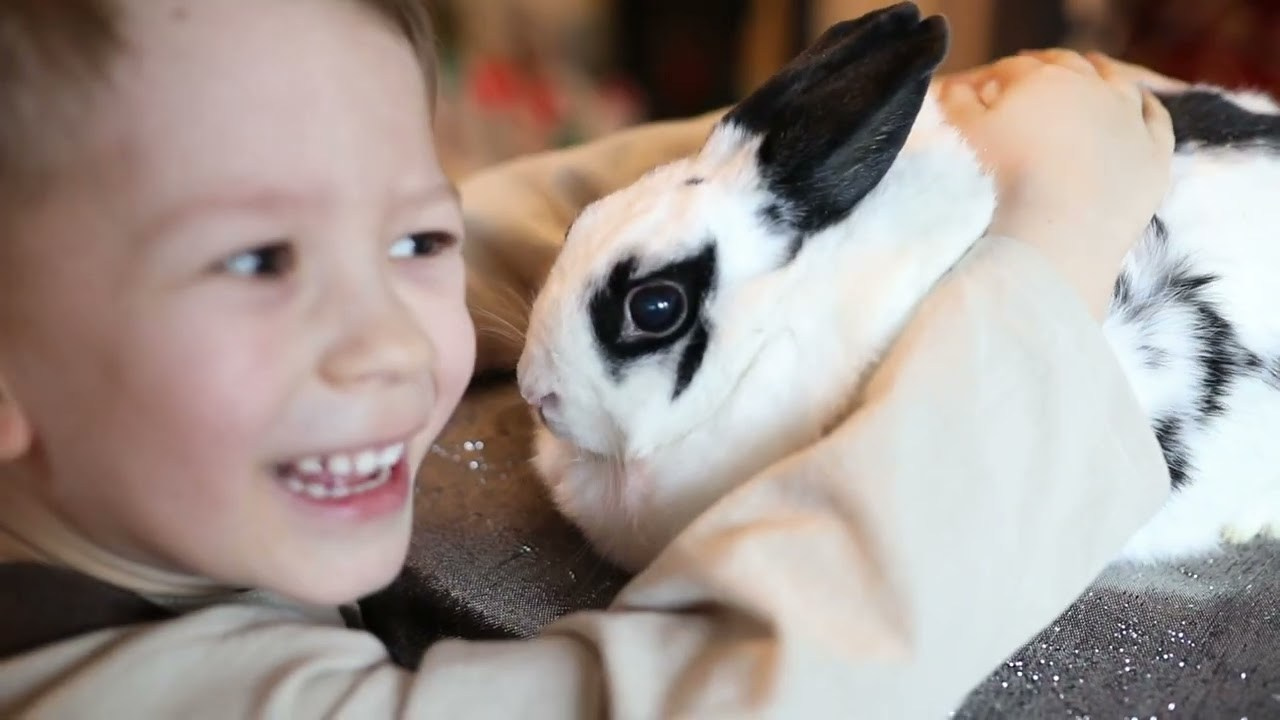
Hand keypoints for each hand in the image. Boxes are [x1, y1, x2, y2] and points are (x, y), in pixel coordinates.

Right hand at [935, 50, 1175, 318]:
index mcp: (1040, 80)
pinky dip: (1148, 105)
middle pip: (1066, 65)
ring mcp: (1128, 117)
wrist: (1059, 233)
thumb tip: (955, 86)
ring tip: (1091, 68)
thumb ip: (957, 103)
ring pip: (1115, 81)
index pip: (1013, 69)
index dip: (995, 77)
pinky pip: (1156, 117)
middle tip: (1030, 72)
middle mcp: (1089, 88)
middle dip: (1045, 65)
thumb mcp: (966, 136)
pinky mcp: (1155, 151)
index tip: (982, 90)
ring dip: (1101, 71)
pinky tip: (1141, 101)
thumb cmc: (1005, 182)